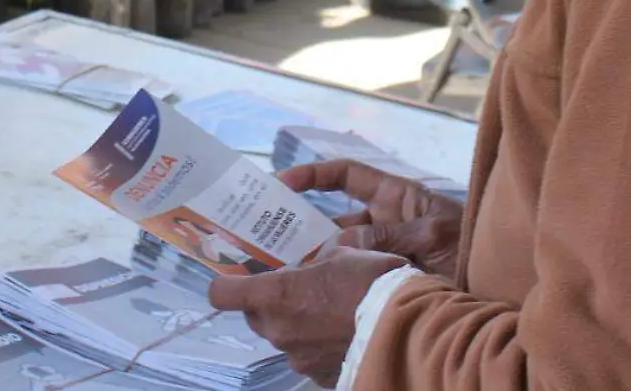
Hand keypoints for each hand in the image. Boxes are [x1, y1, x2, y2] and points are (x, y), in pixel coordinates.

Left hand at [208, 245, 407, 385]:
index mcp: (275, 294)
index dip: (225, 283)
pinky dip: (318, 345)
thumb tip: (312, 261)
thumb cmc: (371, 283)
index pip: (222, 293)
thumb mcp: (343, 253)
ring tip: (328, 312)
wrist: (407, 330)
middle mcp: (278, 329)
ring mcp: (298, 358)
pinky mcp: (319, 377)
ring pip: (284, 336)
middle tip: (295, 288)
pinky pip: (308, 355)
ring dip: (297, 323)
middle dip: (268, 302)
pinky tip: (342, 334)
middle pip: (255, 315)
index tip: (235, 275)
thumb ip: (316, 259)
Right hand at [281, 159, 466, 279]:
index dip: (313, 176)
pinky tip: (317, 295)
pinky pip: (355, 281)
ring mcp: (385, 255)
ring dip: (319, 264)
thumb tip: (340, 245)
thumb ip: (388, 236)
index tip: (282, 184)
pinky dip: (337, 287)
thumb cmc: (476, 246)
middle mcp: (386, 225)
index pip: (347, 177)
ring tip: (288, 274)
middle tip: (272, 242)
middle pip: (336, 223)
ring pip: (342, 257)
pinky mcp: (386, 282)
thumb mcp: (435, 233)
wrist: (504, 285)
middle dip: (306, 230)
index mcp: (396, 198)